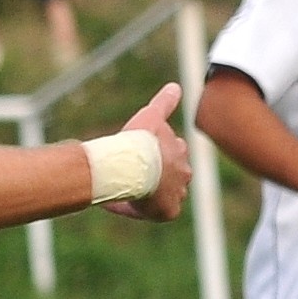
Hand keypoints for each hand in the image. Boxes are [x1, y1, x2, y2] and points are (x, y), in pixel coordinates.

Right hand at [99, 82, 192, 224]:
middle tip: (127, 173)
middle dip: (151, 176)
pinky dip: (132, 208)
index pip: (168, 153)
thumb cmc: (139, 141)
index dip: (150, 154)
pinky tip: (113, 203)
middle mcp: (184, 173)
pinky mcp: (169, 212)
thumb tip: (175, 87)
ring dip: (142, 193)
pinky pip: (149, 212)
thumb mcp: (151, 116)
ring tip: (117, 189)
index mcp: (180, 152)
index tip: (136, 154)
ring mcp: (178, 194)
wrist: (133, 166)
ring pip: (159, 195)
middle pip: (167, 176)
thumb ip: (164, 102)